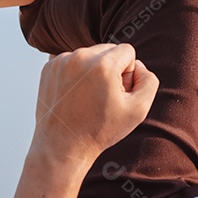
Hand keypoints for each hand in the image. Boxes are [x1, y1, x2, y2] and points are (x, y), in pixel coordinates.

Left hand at [32, 43, 158, 162]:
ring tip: (88, 97)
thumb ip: (148, 80)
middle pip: (108, 50)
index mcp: (103, 65)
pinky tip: (75, 94)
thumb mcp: (138, 110)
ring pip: (90, 54)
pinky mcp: (49, 67)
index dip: (127, 73)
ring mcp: (61, 61)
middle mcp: (80, 57)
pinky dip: (76, 73)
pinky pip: (72, 60)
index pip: (127, 51)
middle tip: (103, 96)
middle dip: (111, 69)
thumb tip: (137, 65)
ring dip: (93, 70)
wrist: (62, 147)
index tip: (117, 92)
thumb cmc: (100, 131)